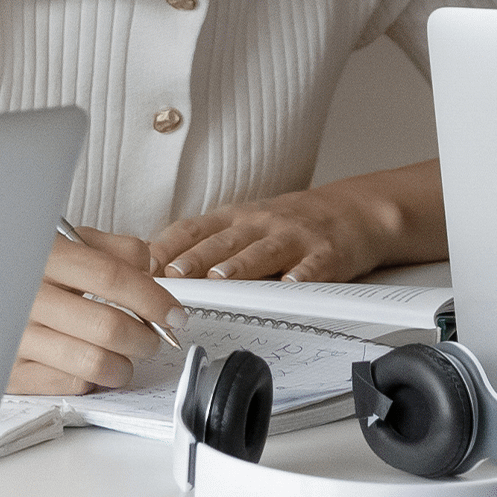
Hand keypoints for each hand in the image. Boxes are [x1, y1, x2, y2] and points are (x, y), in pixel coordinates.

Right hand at [11, 228, 179, 396]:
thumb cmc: (29, 268)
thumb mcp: (67, 243)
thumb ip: (114, 249)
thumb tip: (151, 269)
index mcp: (43, 257)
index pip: (111, 277)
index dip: (152, 299)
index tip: (173, 315)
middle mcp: (25, 297)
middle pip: (109, 327)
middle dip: (146, 339)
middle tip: (151, 338)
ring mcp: (15, 338)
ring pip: (94, 363)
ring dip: (123, 365)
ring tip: (124, 358)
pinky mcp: (11, 373)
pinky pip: (70, 385)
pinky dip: (91, 379)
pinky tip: (89, 365)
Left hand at [149, 190, 383, 282]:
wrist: (351, 210)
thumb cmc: (289, 224)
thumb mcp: (243, 225)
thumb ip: (206, 244)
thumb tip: (154, 269)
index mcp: (235, 219)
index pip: (194, 229)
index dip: (168, 246)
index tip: (144, 265)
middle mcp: (261, 224)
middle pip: (224, 241)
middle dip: (195, 258)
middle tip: (173, 274)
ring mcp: (294, 237)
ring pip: (263, 251)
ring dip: (240, 265)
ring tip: (221, 278)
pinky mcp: (326, 254)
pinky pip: (313, 266)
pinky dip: (302, 275)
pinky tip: (291, 285)